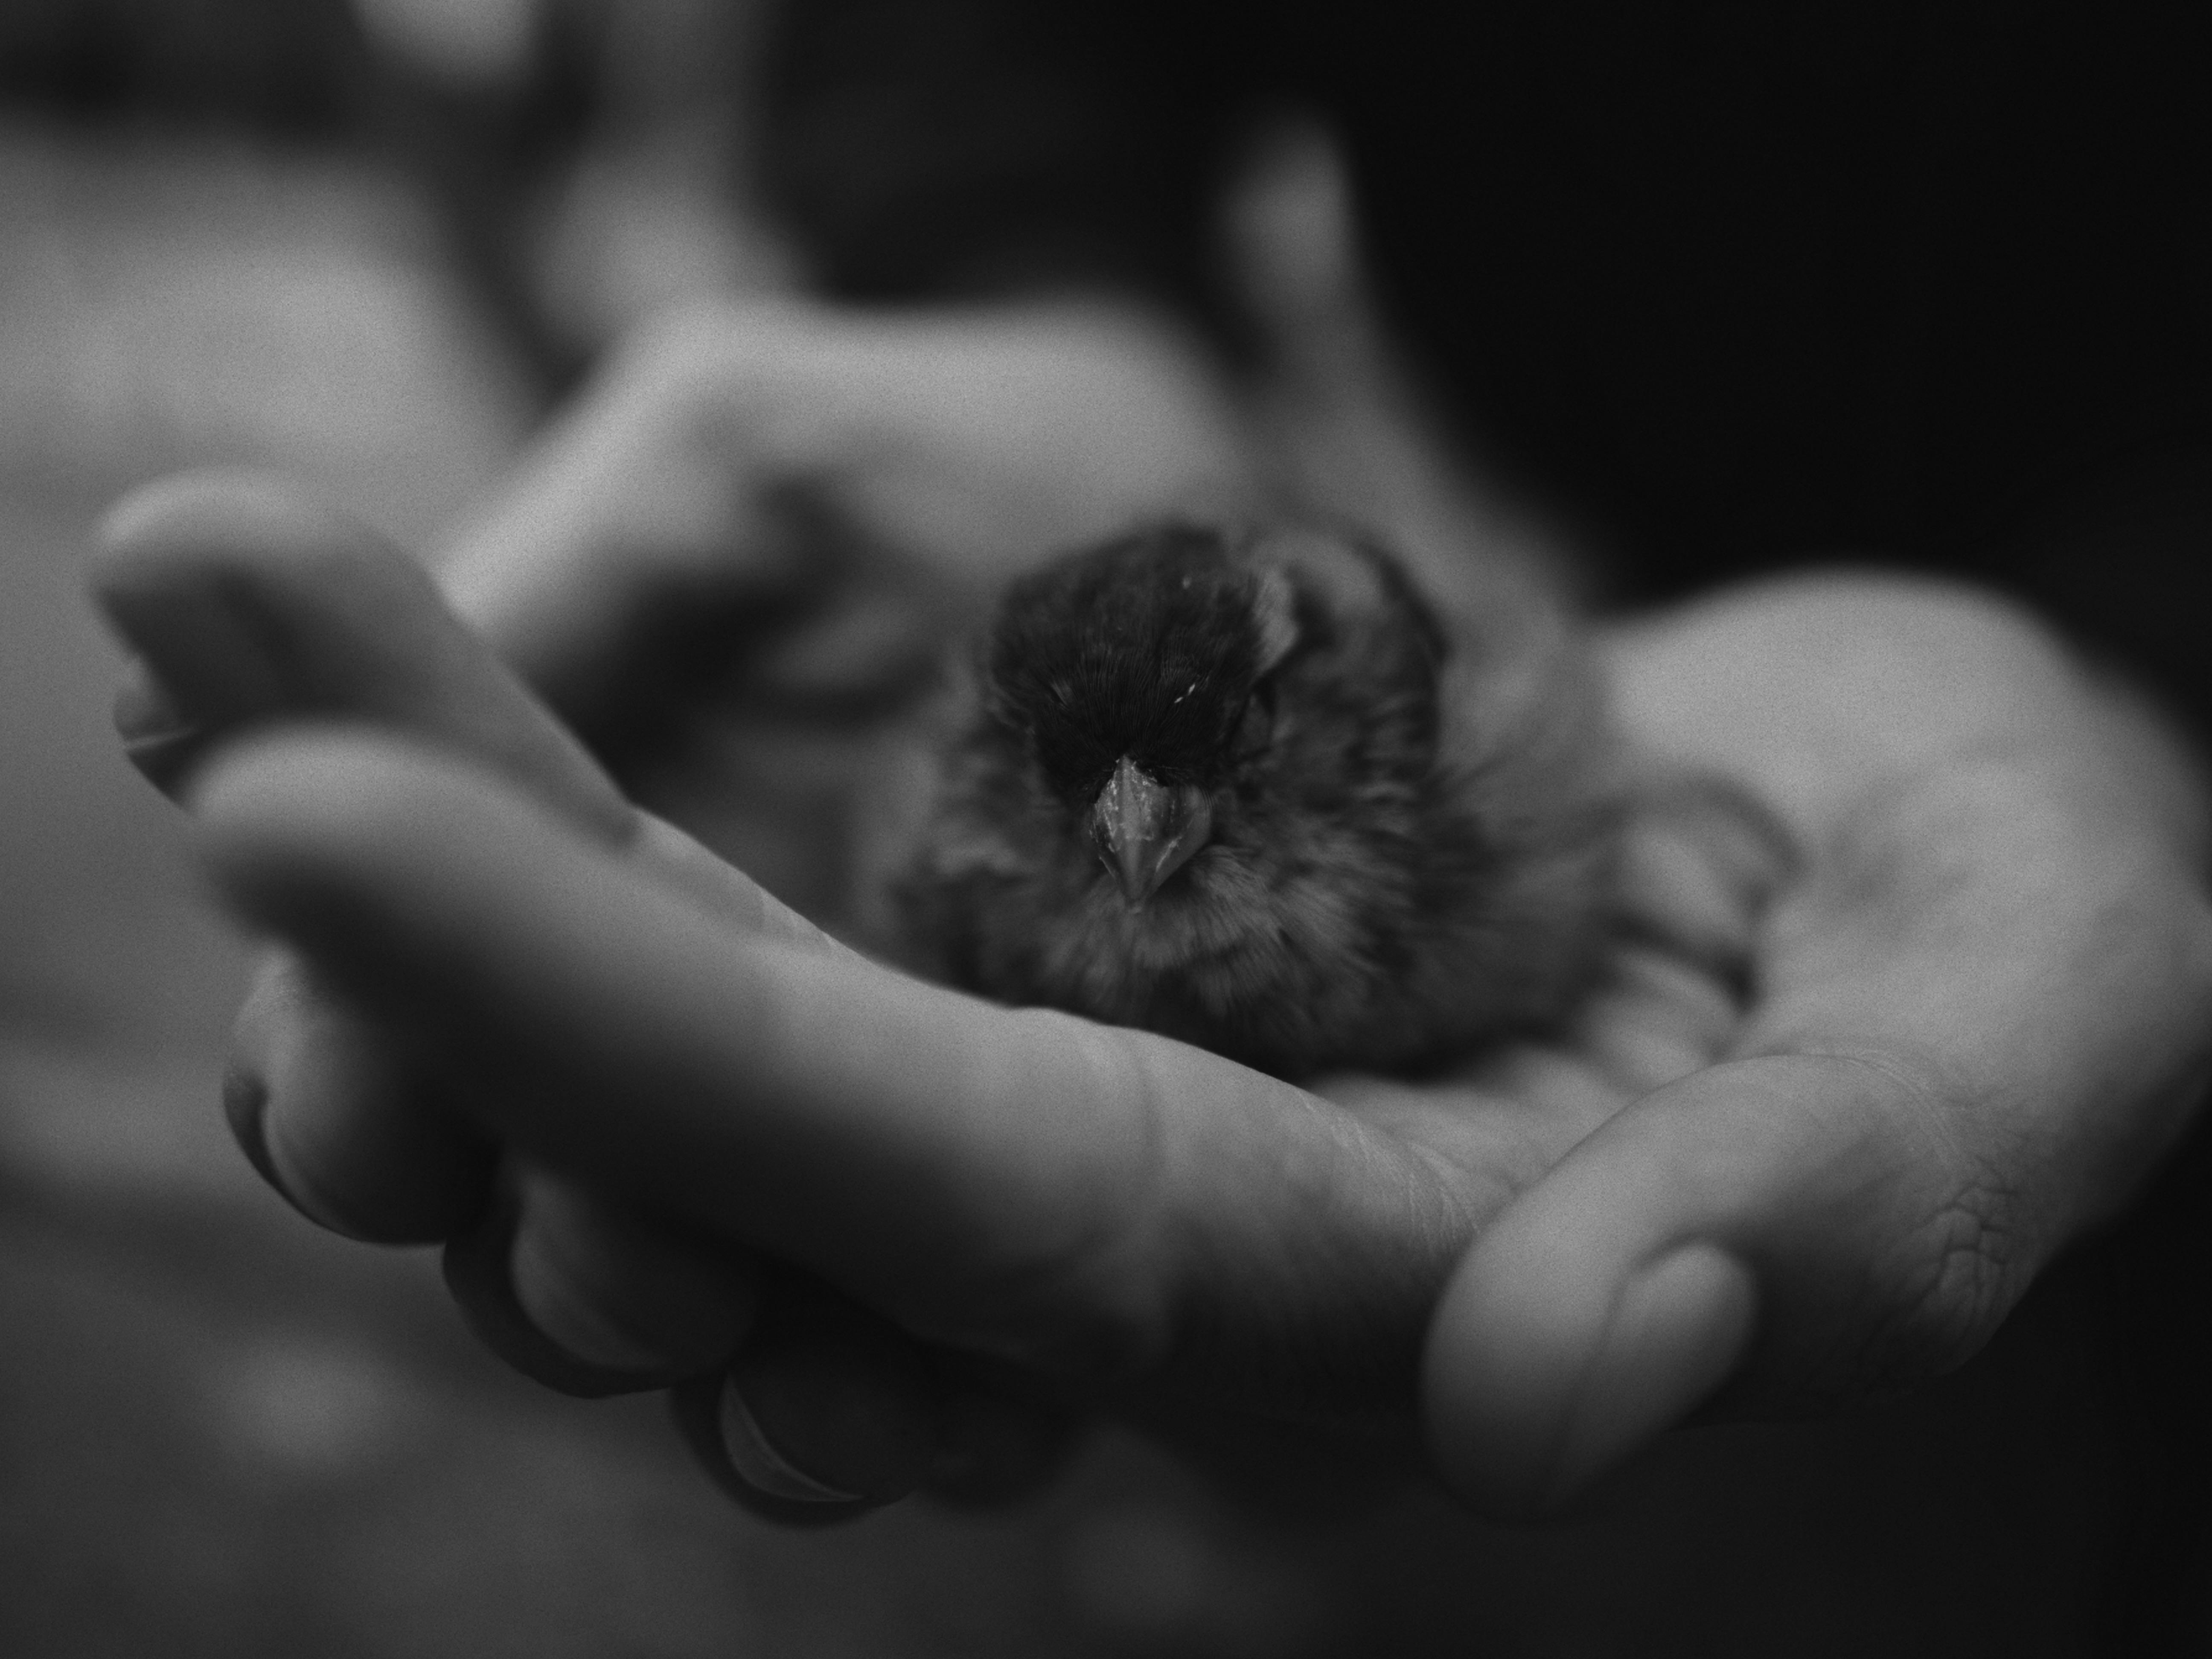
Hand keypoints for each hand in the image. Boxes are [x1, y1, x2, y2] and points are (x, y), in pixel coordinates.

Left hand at [97, 469, 2211, 1518]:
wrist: (1944, 830)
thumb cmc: (2010, 916)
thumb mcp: (2009, 1018)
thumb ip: (1834, 1214)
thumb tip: (1556, 1387)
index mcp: (1353, 1265)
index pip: (926, 1165)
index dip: (609, 1013)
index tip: (304, 807)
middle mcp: (1163, 1200)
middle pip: (727, 1064)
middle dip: (433, 834)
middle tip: (167, 576)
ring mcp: (1095, 1066)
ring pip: (692, 964)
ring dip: (438, 761)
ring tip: (192, 577)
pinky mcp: (1073, 943)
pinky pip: (757, 869)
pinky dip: (554, 747)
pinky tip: (369, 638)